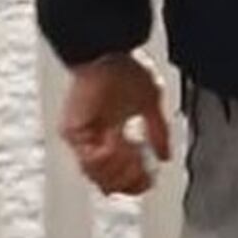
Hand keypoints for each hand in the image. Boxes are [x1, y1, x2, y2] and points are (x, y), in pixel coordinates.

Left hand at [60, 53, 172, 197]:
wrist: (107, 51)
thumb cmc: (124, 70)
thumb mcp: (150, 105)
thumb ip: (158, 133)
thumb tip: (165, 156)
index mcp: (111, 139)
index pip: (120, 179)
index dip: (136, 184)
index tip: (151, 178)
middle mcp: (94, 143)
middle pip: (108, 186)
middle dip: (130, 179)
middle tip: (143, 165)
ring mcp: (81, 140)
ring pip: (97, 177)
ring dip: (121, 167)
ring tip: (132, 149)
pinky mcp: (72, 132)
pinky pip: (89, 159)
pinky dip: (108, 154)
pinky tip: (119, 139)